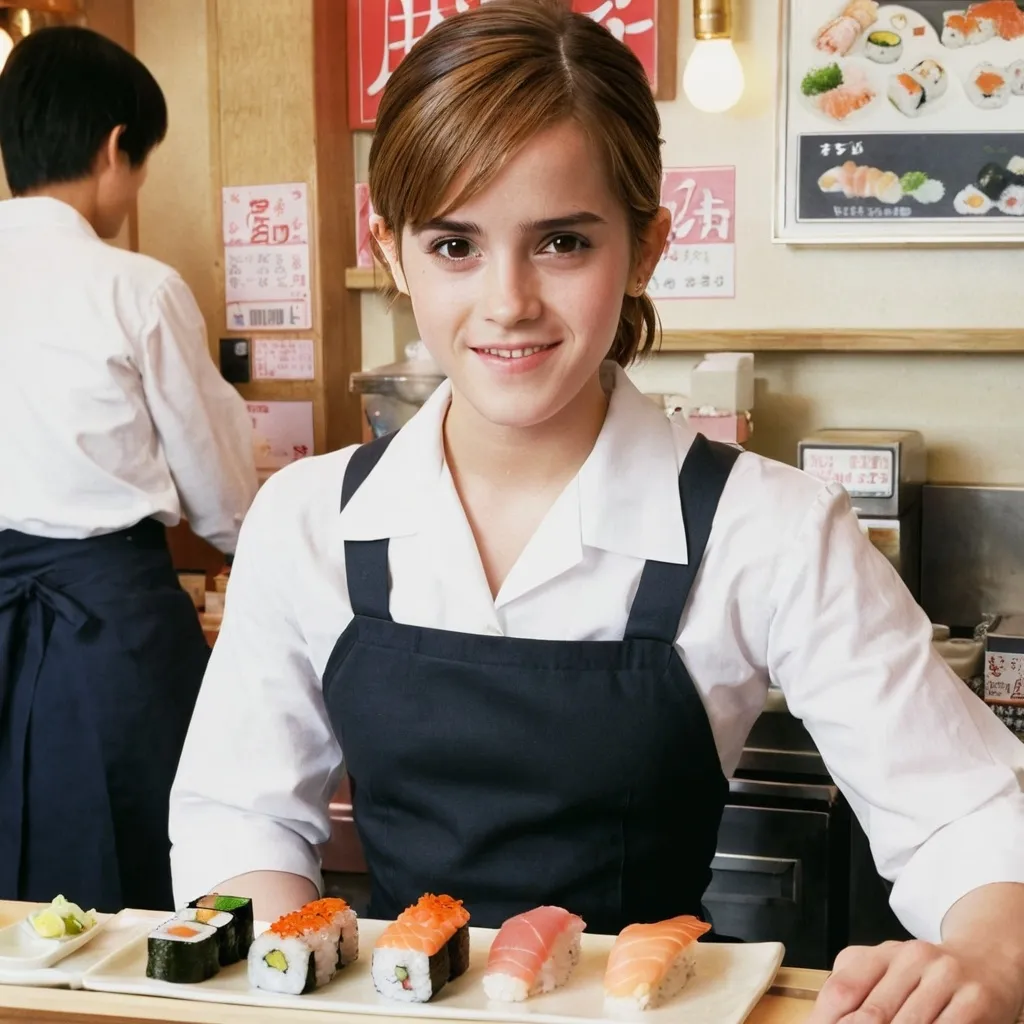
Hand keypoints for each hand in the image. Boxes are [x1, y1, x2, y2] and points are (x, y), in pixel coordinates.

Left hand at [806, 939, 1023, 1023]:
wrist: (987, 960)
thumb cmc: (925, 975)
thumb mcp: (886, 969)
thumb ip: (854, 988)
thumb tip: (818, 1021)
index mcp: (882, 953)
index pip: (843, 989)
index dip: (825, 1020)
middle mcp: (912, 958)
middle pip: (872, 1015)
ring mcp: (945, 977)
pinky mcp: (975, 1000)